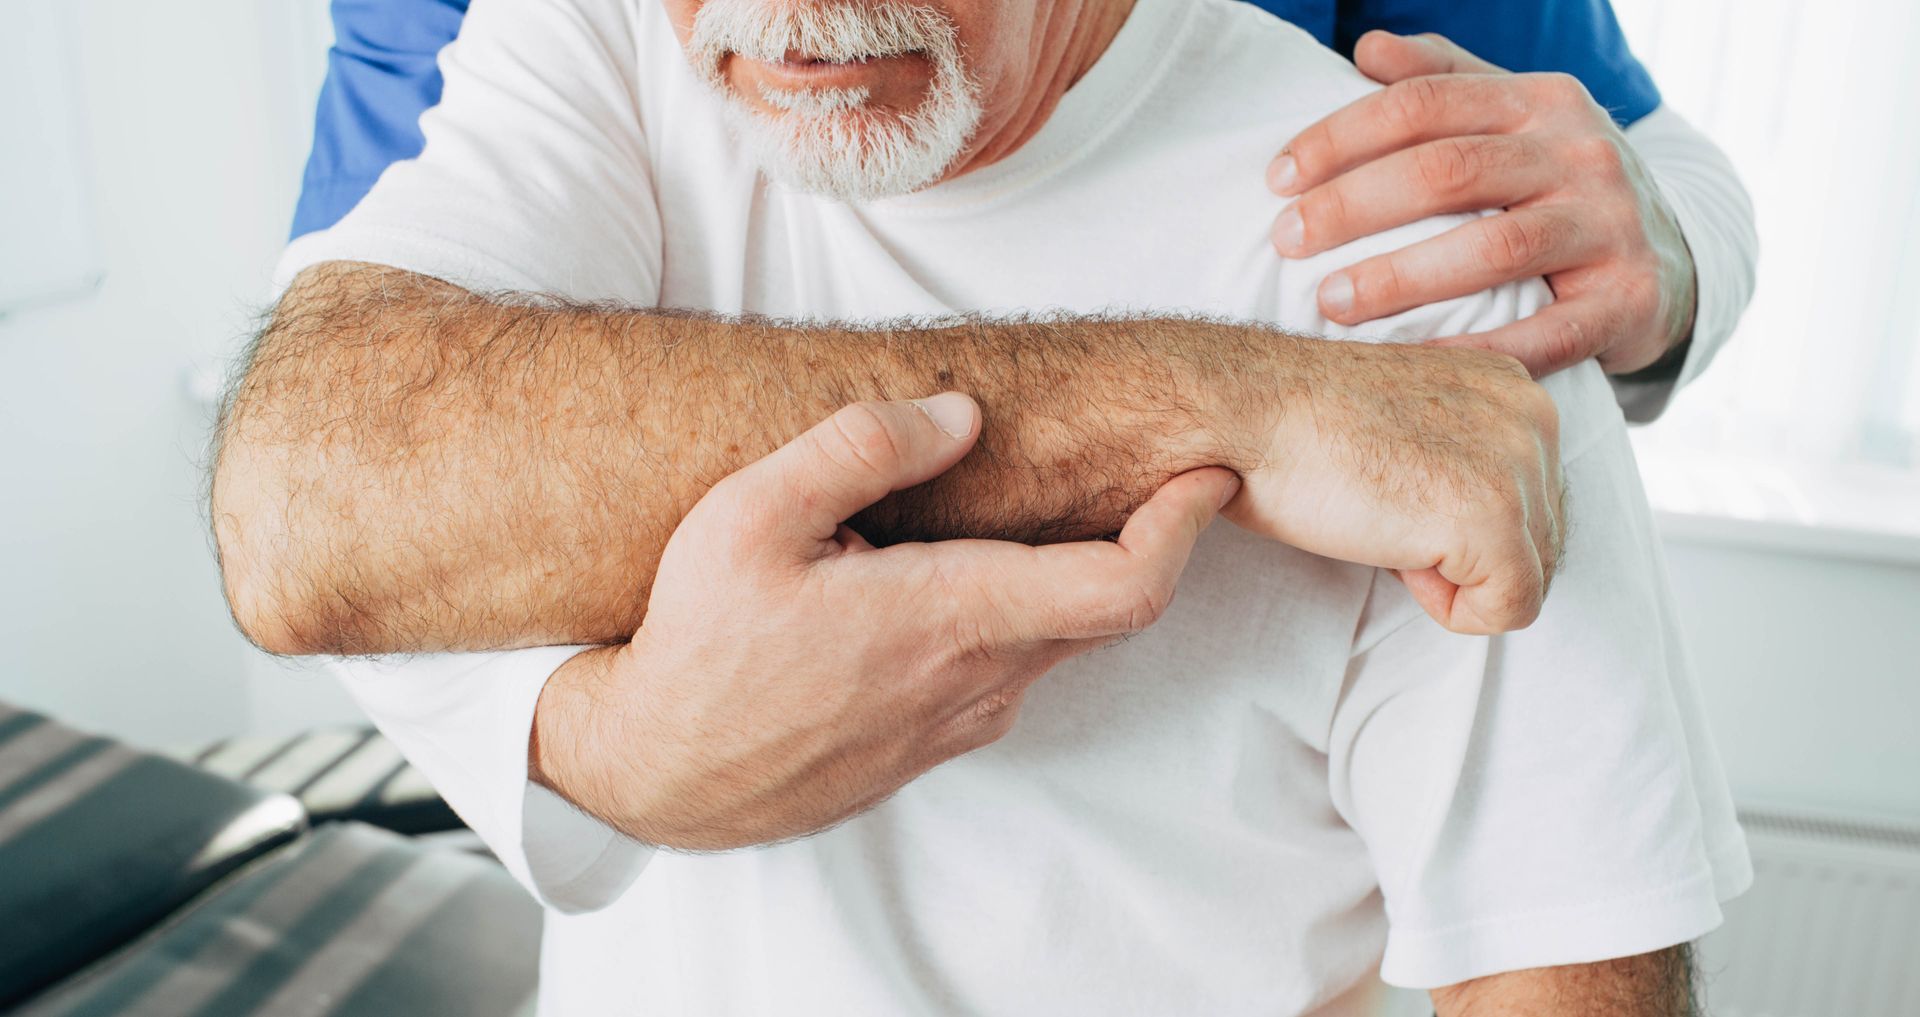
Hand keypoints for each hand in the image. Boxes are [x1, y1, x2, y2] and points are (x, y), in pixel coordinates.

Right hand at [531, 394, 1237, 849]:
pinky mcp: (930, 744)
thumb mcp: (750, 517)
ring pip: (1051, 640)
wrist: (657, 775)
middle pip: (1104, 610)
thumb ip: (861, 448)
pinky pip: (1005, 670)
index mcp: (952, 619)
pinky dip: (1017, 615)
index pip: (1125, 586)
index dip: (1184, 529)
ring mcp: (958, 723)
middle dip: (1139, 536)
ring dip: (1066, 576)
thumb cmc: (699, 646)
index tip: (1208, 478)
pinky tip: (957, 575)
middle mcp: (976, 682)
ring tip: (1033, 508)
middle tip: (1142, 468)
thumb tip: (961, 414)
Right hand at [1226, 340, 1563, 633]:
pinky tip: (1396, 558)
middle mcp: (1532, 418)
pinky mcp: (1490, 519)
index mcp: (1513, 388)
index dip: (1460, 523)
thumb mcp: (1410, 421)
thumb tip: (1475, 523)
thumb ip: (1465, 452)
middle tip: (1383, 512)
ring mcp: (1515, 468)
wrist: (1245, 411)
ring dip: (1453, 577)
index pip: (1533, 498)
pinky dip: (1451, 610)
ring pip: (1529, 579)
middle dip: (1465, 554)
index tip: (1394, 491)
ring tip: (1384, 524)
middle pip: (1542, 543)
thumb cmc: (1298, 424)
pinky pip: (1509, 611)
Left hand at [1267, 30, 1696, 375]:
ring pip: (1493, 249)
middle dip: (1354, 205)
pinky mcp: (1624, 302)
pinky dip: (1472, 352)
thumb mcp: (1514, 117)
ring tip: (1329, 304)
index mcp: (1539, 99)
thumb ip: (1444, 78)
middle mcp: (1579, 153)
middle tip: (1286, 241)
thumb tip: (1367, 49)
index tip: (1276, 177)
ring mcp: (1608, 227)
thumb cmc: (1557, 185)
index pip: (1425, 103)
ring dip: (1400, 278)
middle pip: (1449, 170)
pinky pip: (1542, 335)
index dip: (1342, 136)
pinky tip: (1407, 367)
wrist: (1672, 257)